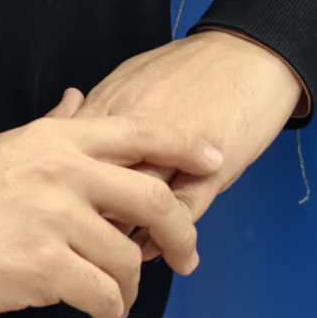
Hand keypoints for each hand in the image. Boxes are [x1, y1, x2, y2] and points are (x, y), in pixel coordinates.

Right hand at [0, 89, 224, 317]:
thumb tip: (80, 99)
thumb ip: (54, 124)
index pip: (139, 132)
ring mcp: (57, 220)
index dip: (186, 144)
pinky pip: (103, 293)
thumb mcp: (10, 145)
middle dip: (181, 231)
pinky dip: (110, 309)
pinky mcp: (47, 266)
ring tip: (120, 298)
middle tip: (186, 256)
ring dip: (133, 284)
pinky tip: (102, 315)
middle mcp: (66, 172)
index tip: (215, 160)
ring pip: (129, 256)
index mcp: (59, 139)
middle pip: (153, 197)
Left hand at [76, 31, 304, 266]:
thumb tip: (71, 123)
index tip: (65, 217)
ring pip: (137, 208)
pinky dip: (167, 240)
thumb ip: (102, 109)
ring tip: (124, 264)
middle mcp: (135, 129)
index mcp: (112, 104)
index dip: (67, 194)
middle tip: (88, 251)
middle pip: (97, 187)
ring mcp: (174, 149)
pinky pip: (179, 214)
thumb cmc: (193, 65)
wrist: (251, 53)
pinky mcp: (211, 169)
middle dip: (90, 225)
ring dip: (128, 243)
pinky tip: (163, 252)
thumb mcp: (136, 77)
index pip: (72, 159)